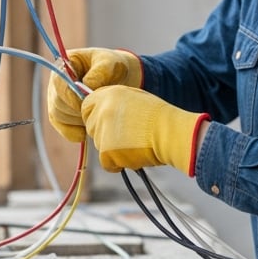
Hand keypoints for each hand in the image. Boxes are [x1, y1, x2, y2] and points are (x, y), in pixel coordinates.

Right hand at [47, 47, 143, 142]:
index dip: (71, 96)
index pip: (59, 83)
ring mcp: (58, 101)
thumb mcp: (110, 63)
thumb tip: (87, 86)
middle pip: (58, 103)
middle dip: (78, 109)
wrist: (119, 78)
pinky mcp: (63, 117)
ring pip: (60, 117)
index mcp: (64, 66)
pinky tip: (91, 128)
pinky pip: (65, 130)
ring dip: (80, 120)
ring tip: (98, 113)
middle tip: (98, 108)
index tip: (88, 102)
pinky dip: (78, 133)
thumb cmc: (112, 67)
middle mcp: (56, 84)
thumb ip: (100, 72)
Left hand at [79, 86, 206, 175]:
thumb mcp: (136, 98)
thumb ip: (116, 102)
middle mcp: (102, 110)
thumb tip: (104, 109)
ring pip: (100, 146)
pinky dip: (118, 164)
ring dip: (113, 149)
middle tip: (126, 136)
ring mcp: (103, 131)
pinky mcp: (106, 151)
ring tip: (135, 143)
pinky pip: (107, 163)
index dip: (95, 116)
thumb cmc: (160, 118)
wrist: (170, 133)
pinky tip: (133, 155)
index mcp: (109, 94)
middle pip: (92, 128)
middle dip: (105, 135)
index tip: (105, 123)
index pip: (86, 106)